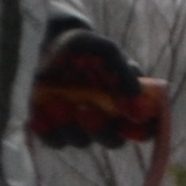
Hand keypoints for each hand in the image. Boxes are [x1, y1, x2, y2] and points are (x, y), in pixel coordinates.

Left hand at [29, 22, 160, 146]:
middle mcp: (107, 121)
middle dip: (100, 129)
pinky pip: (53, 139)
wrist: (55, 44)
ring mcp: (81, 127)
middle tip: (84, 108)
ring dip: (69, 124)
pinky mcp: (55, 129)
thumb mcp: (106, 52)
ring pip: (81, 141)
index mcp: (127, 106)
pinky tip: (41, 107)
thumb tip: (136, 99)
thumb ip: (123, 74)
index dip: (142, 130)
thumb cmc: (88, 48)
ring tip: (55, 99)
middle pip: (112, 141)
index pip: (144, 128)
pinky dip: (47, 128)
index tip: (131, 120)